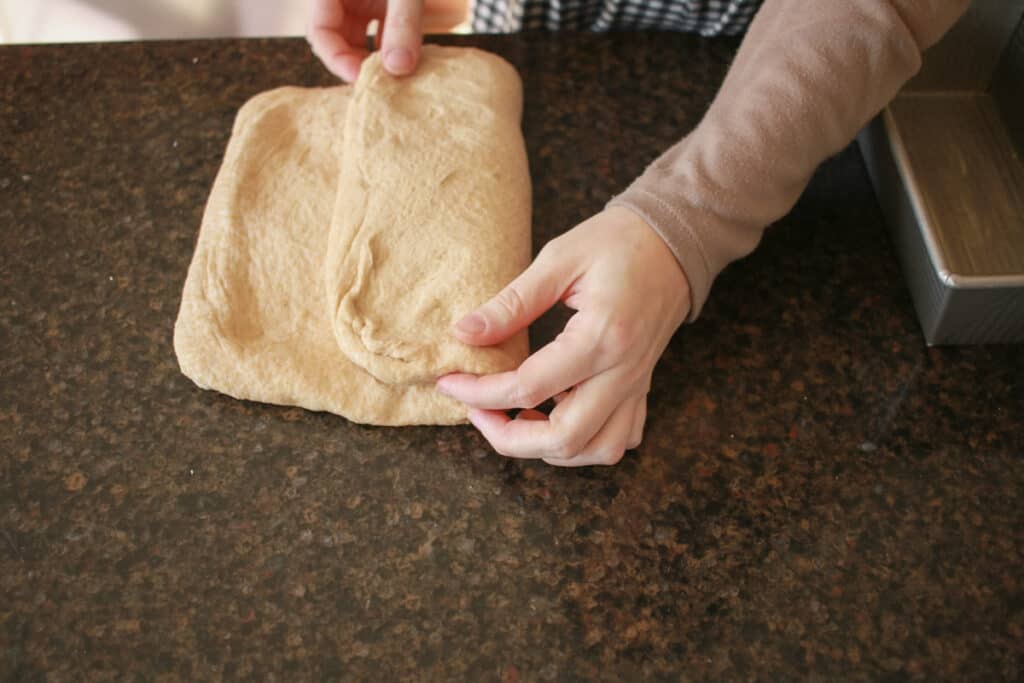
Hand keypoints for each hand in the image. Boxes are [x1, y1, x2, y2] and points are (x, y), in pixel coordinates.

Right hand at [308, 0, 423, 81]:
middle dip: (359, 63)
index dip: (337, 59)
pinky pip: (380, 32)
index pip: (319, 31)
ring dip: (377, 59)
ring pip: (359, 39)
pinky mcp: (383, 4)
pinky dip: (392, 48)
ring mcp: (363, 0)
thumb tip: (399, 69)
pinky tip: (410, 61)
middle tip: (382, 85)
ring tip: (398, 75)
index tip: (361, 78)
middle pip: (338, 39)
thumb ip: (402, 24)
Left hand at [437, 206, 690, 466]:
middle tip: (478, 412)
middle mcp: (623, 372)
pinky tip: (557, 416)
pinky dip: (585, 443)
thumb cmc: (618, 242)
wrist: (674, 242)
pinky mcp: (642, 388)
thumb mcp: (559, 259)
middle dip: (509, 438)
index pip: (528, 387)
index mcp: (600, 337)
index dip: (480, 393)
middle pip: (564, 437)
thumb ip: (511, 303)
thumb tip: (464, 333)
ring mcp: (637, 385)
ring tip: (516, 418)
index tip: (450, 383)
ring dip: (550, 448)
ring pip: (598, 449)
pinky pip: (619, 438)